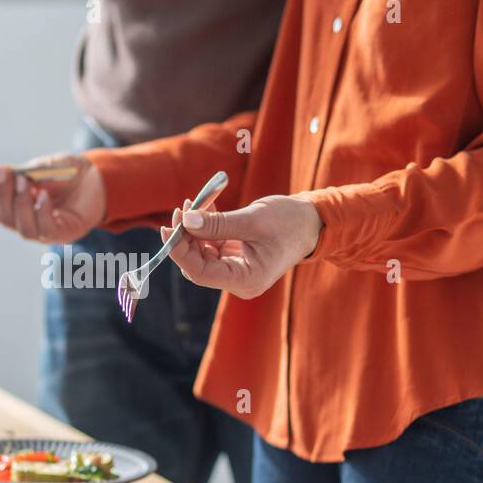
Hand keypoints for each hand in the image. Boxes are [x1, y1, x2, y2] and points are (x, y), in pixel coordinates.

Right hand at [0, 154, 105, 243]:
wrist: (98, 176)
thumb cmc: (67, 172)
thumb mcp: (41, 168)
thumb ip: (20, 174)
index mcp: (18, 209)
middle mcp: (29, 223)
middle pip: (4, 219)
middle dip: (0, 195)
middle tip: (3, 172)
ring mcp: (46, 232)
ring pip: (22, 227)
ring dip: (20, 204)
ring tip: (24, 181)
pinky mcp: (64, 234)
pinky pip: (46, 230)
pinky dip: (41, 212)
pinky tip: (43, 195)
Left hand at [163, 194, 322, 299]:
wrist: (312, 222)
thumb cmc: (290, 222)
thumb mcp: (253, 220)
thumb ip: (218, 223)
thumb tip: (185, 220)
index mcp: (246, 280)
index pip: (199, 272)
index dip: (180, 250)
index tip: (170, 226)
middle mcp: (239, 281)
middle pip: (197, 264)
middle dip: (186, 236)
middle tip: (182, 207)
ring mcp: (236, 270)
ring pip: (202, 253)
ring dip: (195, 228)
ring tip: (195, 201)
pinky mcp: (235, 258)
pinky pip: (212, 245)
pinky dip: (206, 227)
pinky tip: (206, 206)